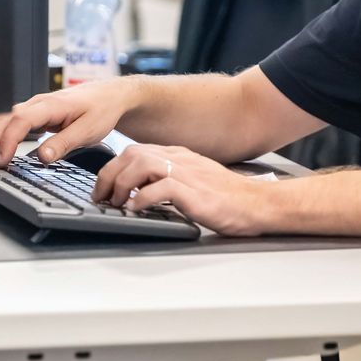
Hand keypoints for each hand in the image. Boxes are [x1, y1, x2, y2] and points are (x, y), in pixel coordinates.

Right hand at [0, 78, 138, 167]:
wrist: (110, 95)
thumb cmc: (101, 109)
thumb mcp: (89, 129)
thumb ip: (64, 143)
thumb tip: (41, 157)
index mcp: (50, 105)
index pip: (20, 122)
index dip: (7, 142)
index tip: (0, 161)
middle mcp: (37, 104)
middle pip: (3, 121)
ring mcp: (33, 109)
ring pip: (1, 121)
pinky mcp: (34, 115)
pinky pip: (8, 124)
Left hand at [92, 144, 270, 235]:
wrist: (258, 204)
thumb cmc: (229, 198)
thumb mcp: (194, 182)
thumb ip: (170, 181)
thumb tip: (139, 193)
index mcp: (180, 156)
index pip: (136, 151)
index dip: (113, 168)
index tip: (103, 187)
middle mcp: (181, 160)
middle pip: (133, 154)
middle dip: (109, 175)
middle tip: (102, 197)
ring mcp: (188, 174)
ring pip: (142, 164)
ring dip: (121, 184)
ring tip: (115, 203)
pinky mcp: (195, 193)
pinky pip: (161, 187)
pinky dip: (141, 198)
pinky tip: (135, 209)